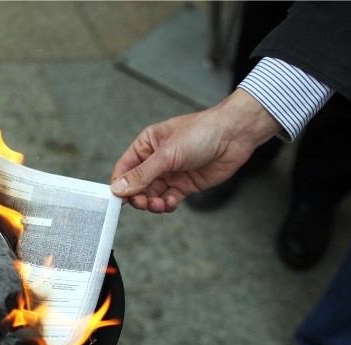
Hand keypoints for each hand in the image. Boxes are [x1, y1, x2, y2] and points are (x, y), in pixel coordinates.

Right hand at [110, 89, 280, 212]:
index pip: (124, 168)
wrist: (234, 136)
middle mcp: (156, 160)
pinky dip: (167, 204)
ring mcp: (171, 173)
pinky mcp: (185, 184)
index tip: (116, 200)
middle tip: (142, 203)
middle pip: (137, 186)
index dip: (119, 185)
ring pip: (153, 195)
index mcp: (147, 145)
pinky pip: (169, 199)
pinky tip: (171, 203)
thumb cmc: (201, 133)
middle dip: (138, 197)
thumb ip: (142, 174)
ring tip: (159, 205)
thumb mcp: (167, 154)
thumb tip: (119, 188)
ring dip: (153, 203)